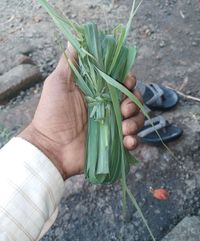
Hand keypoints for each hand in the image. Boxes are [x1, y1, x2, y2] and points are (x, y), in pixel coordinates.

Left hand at [19, 45, 143, 179]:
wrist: (50, 147)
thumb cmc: (52, 114)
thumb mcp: (58, 84)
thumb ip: (69, 63)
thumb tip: (74, 39)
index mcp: (97, 92)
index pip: (121, 82)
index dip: (128, 80)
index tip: (126, 82)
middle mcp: (107, 107)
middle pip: (133, 99)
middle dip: (134, 102)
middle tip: (123, 110)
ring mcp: (111, 125)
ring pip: (136, 118)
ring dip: (135, 121)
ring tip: (124, 128)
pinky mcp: (113, 143)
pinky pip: (132, 140)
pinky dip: (134, 140)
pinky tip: (127, 140)